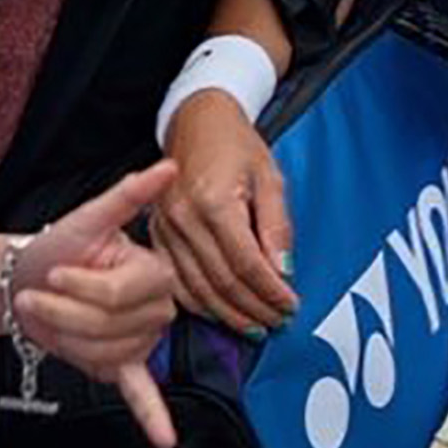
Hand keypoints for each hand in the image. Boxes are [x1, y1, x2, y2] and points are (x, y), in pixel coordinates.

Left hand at [8, 162, 182, 447]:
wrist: (29, 277)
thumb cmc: (57, 245)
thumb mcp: (89, 217)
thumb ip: (129, 194)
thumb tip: (168, 167)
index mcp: (158, 271)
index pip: (119, 294)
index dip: (79, 286)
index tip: (53, 272)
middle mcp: (160, 308)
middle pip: (109, 325)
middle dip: (65, 312)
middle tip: (40, 296)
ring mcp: (143, 340)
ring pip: (103, 352)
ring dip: (65, 337)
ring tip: (48, 314)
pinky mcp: (123, 365)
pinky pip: (142, 392)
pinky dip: (153, 417)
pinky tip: (164, 436)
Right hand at [153, 90, 298, 332]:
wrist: (197, 121)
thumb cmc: (235, 145)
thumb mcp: (269, 177)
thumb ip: (277, 226)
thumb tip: (283, 271)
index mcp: (214, 201)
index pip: (247, 263)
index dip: (271, 292)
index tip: (290, 305)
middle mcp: (184, 219)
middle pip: (222, 282)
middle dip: (254, 309)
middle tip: (278, 322)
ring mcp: (165, 229)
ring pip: (197, 289)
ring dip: (229, 314)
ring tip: (255, 326)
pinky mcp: (156, 235)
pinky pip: (176, 282)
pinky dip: (199, 304)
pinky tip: (221, 313)